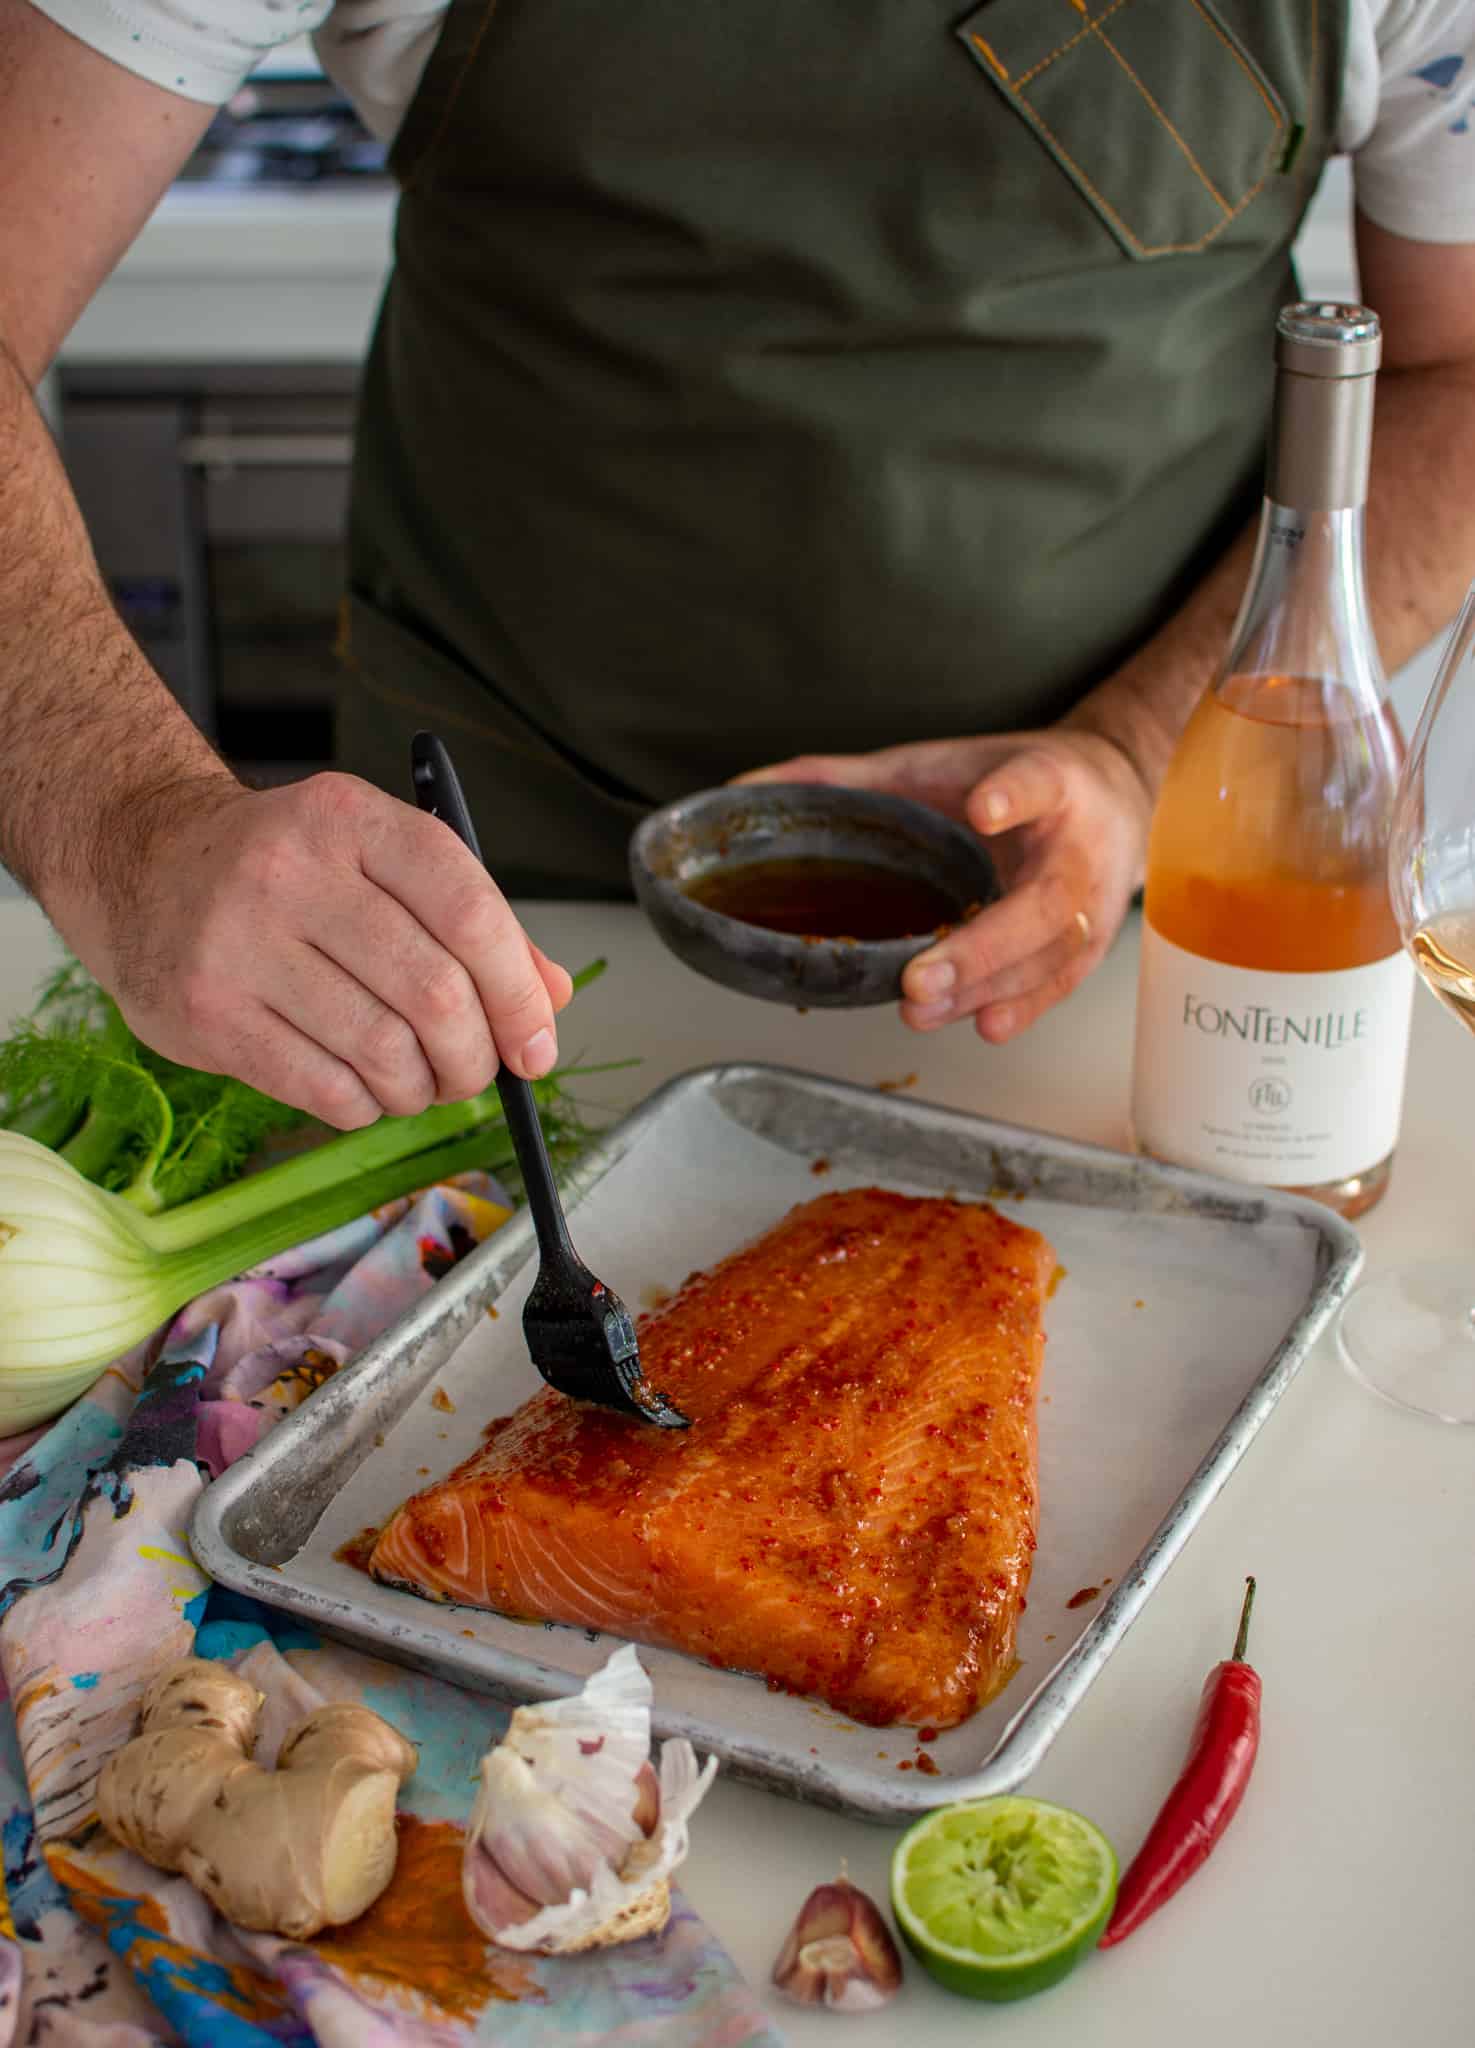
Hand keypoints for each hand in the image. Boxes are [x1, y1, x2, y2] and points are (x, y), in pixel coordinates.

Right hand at [56, 770, 573, 1127]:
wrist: (145, 865)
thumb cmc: (287, 870)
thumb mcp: (378, 860)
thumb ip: (471, 921)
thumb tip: (549, 997)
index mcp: (350, 820)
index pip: (467, 907)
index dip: (518, 990)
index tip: (537, 1042)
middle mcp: (290, 873)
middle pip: (433, 991)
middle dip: (476, 1054)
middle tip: (478, 1071)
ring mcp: (239, 945)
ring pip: (384, 1052)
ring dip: (422, 1088)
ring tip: (418, 1080)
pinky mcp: (207, 1014)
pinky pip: (326, 1090)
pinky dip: (368, 1106)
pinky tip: (364, 1087)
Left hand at [739, 728, 1150, 1041]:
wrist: (1112, 794)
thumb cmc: (1016, 781)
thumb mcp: (938, 763)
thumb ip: (847, 778)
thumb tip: (744, 787)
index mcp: (1050, 779)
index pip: (1035, 781)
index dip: (1013, 795)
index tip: (983, 809)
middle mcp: (1079, 846)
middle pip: (1041, 901)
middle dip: (982, 945)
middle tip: (921, 976)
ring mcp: (1091, 902)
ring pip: (1047, 954)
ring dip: (984, 988)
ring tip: (923, 1009)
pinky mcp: (1089, 944)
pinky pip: (1058, 983)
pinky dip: (1022, 1007)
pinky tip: (983, 1025)